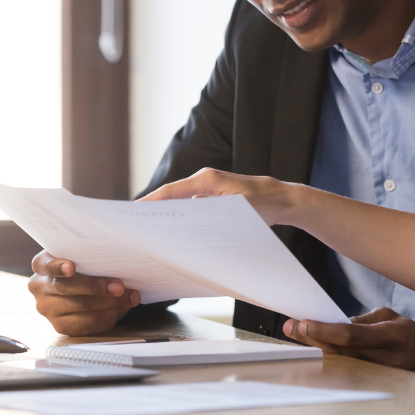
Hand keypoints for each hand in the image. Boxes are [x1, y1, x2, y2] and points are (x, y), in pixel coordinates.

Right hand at [27, 250, 140, 335]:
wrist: (80, 286)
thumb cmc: (83, 266)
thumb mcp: (81, 256)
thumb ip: (89, 255)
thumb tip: (118, 258)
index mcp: (42, 264)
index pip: (45, 264)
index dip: (58, 266)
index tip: (71, 267)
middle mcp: (39, 287)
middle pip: (66, 288)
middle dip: (96, 287)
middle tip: (119, 286)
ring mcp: (47, 309)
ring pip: (79, 306)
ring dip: (109, 303)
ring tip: (129, 297)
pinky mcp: (60, 326)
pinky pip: (85, 323)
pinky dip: (106, 315)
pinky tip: (120, 309)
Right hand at [139, 168, 297, 225]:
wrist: (280, 199)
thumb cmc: (262, 204)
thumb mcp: (237, 210)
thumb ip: (212, 212)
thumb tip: (186, 219)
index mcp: (207, 180)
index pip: (171, 191)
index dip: (150, 201)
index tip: (133, 212)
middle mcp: (204, 182)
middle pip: (171, 196)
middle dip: (153, 210)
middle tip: (135, 227)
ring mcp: (207, 190)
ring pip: (180, 203)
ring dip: (167, 216)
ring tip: (150, 233)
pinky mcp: (212, 198)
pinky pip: (190, 208)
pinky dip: (181, 218)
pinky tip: (175, 234)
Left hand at [283, 308, 414, 385]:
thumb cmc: (408, 335)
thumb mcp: (389, 318)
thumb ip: (362, 321)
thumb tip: (334, 325)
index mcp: (390, 336)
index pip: (351, 335)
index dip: (325, 330)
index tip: (304, 322)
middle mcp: (382, 359)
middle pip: (339, 352)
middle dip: (311, 340)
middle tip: (289, 327)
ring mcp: (376, 375)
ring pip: (337, 366)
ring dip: (313, 353)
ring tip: (293, 340)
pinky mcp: (371, 383)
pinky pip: (343, 373)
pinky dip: (324, 365)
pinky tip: (309, 356)